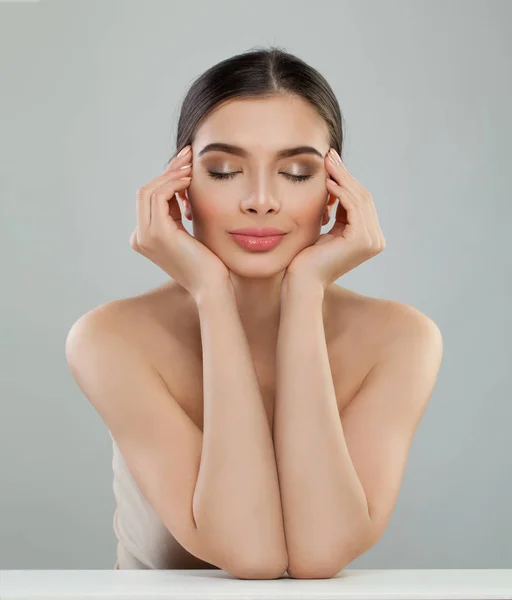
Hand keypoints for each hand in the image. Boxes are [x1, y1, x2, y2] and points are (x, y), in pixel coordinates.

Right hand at [130, 145, 231, 301]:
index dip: (167, 178)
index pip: (150, 198)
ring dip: (172, 174)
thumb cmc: (209, 262)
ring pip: (150, 190)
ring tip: (192, 165)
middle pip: (146, 190)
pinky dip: (174, 183)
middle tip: (188, 155)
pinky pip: (159, 196)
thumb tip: (183, 186)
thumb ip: (180, 213)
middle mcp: (140, 237)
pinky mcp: (156, 233)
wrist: (212, 286)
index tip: (187, 164)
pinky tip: (191, 179)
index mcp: (145, 237)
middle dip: (168, 170)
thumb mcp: (191, 232)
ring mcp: (145, 236)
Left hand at [285, 148, 384, 288]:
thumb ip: (334, 211)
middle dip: (345, 175)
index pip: (360, 202)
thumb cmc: (306, 258)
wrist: (301, 281)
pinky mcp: (362, 240)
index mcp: (369, 238)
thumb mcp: (325, 229)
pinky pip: (353, 207)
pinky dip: (341, 192)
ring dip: (342, 179)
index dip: (346, 180)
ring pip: (359, 199)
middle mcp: (375, 240)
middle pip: (362, 197)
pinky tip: (327, 182)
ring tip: (327, 163)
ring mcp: (372, 241)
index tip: (331, 162)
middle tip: (330, 155)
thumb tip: (334, 181)